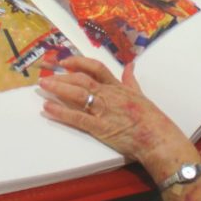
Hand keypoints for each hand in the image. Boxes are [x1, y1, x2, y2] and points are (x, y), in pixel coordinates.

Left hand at [39, 57, 189, 163]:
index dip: (78, 62)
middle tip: (45, 74)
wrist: (157, 138)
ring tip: (43, 86)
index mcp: (117, 86)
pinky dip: (61, 112)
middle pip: (81, 79)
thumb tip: (130, 65)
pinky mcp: (100, 127)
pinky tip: (48, 108)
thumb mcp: (140, 94)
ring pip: (77, 94)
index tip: (64, 61)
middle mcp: (109, 95)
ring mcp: (104, 110)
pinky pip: (77, 117)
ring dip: (58, 88)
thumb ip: (131, 80)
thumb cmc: (151, 118)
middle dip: (61, 75)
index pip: (95, 68)